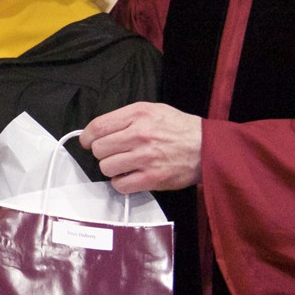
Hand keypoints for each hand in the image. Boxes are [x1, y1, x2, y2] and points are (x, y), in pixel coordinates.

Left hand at [79, 102, 201, 192]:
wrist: (207, 147)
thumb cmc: (179, 128)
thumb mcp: (153, 109)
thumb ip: (127, 117)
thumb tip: (100, 129)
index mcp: (138, 114)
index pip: (98, 126)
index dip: (87, 136)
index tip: (87, 141)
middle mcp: (139, 134)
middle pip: (99, 148)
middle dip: (101, 152)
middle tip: (112, 153)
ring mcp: (145, 158)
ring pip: (106, 167)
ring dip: (111, 168)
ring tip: (123, 165)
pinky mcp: (152, 179)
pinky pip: (120, 185)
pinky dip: (121, 183)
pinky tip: (130, 176)